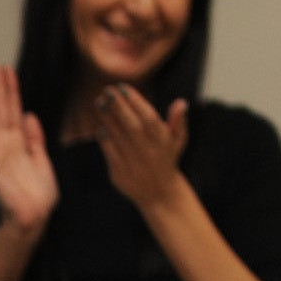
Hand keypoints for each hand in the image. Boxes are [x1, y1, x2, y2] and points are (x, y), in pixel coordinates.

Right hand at [0, 60, 57, 236]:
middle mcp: (6, 142)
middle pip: (1, 107)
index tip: (8, 69)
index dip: (11, 88)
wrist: (33, 215)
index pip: (14, 108)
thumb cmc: (38, 192)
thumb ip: (35, 137)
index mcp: (20, 141)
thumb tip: (30, 114)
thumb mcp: (42, 159)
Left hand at [93, 83, 190, 209]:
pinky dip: (104, 138)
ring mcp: (133, 162)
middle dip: (118, 106)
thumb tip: (181, 102)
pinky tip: (100, 126)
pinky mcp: (120, 173)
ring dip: (107, 118)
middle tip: (107, 91)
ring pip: (118, 136)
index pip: (148, 116)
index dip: (135, 101)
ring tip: (99, 102)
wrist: (159, 193)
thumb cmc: (167, 159)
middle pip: (131, 124)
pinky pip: (110, 152)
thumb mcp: (178, 140)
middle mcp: (148, 151)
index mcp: (163, 140)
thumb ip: (178, 121)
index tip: (122, 87)